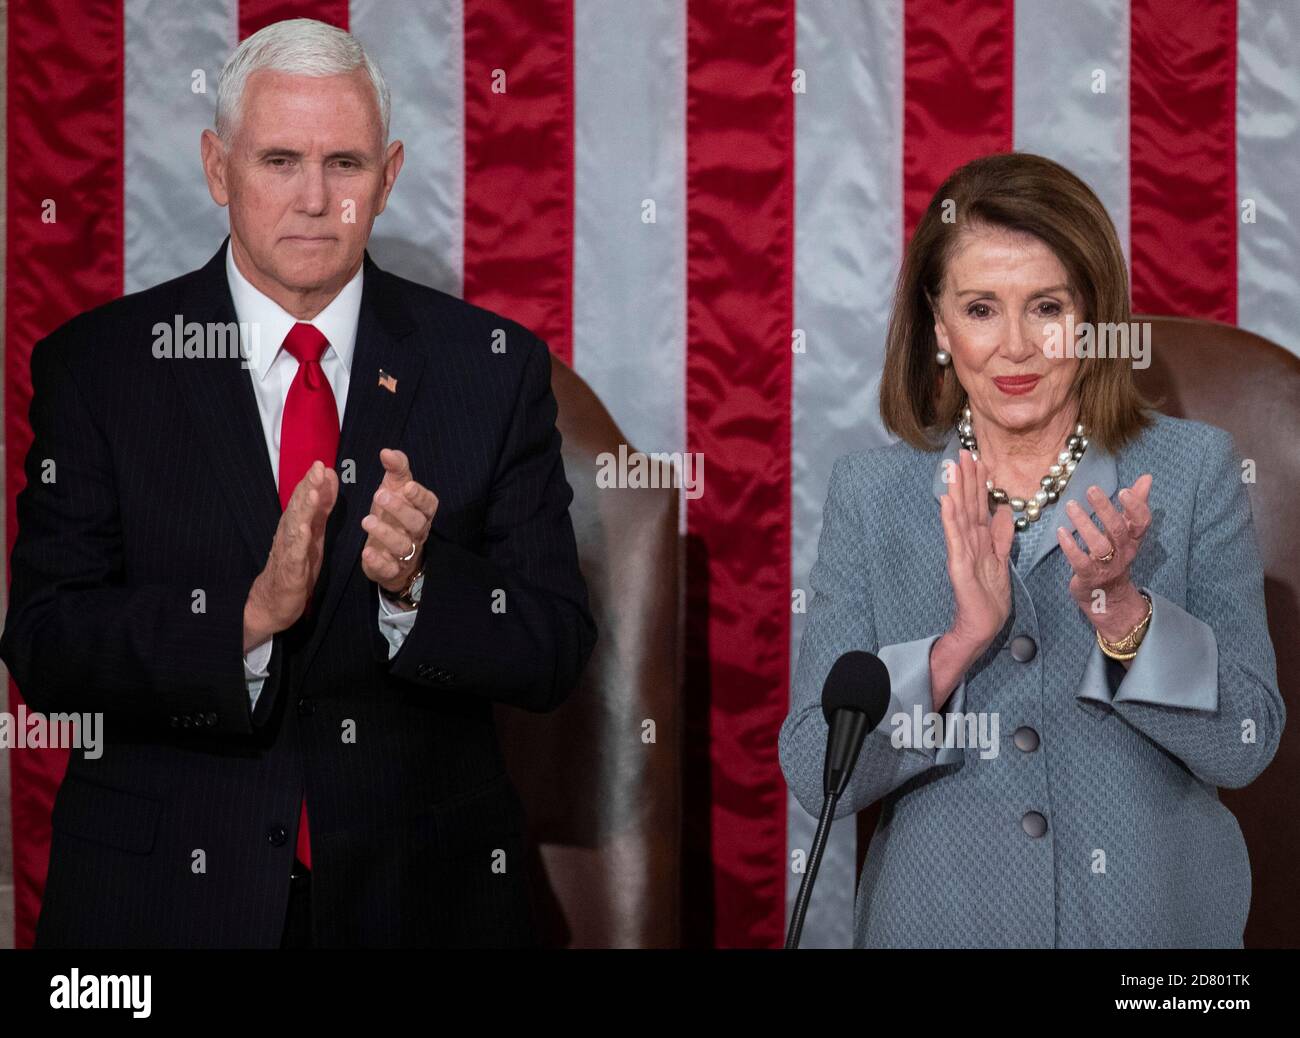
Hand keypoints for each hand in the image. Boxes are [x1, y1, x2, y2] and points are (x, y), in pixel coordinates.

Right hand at [243, 461, 338, 649]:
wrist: (273, 602)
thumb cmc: (296, 566)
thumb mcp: (313, 534)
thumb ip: (321, 509)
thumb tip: (328, 480)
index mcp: (297, 525)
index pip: (303, 499)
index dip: (312, 481)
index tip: (322, 464)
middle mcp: (290, 534)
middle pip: (298, 506)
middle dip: (308, 486)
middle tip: (318, 467)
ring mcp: (288, 551)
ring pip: (295, 525)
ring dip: (303, 508)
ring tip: (313, 491)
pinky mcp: (290, 570)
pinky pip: (294, 553)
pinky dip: (298, 540)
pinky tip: (304, 529)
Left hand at [360, 448, 438, 598]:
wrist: (392, 555)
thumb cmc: (395, 516)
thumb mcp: (395, 489)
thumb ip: (395, 470)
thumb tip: (387, 451)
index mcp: (421, 512)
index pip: (428, 504)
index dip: (420, 496)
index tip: (408, 486)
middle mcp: (417, 533)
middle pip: (416, 523)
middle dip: (400, 509)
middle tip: (380, 495)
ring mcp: (405, 553)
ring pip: (402, 546)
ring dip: (386, 533)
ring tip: (366, 520)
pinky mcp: (391, 570)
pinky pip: (388, 568)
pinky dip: (378, 561)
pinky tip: (366, 552)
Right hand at [939, 449, 1014, 658]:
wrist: (982, 624)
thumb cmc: (989, 596)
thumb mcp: (1002, 559)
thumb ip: (1002, 535)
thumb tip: (1004, 509)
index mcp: (980, 539)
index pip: (979, 505)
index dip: (979, 482)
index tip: (979, 458)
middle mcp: (969, 541)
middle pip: (968, 505)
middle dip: (966, 478)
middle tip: (963, 452)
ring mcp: (961, 551)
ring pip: (960, 515)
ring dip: (955, 491)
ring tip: (953, 468)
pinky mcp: (958, 564)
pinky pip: (955, 537)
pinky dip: (950, 518)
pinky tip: (947, 500)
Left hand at [1056, 475, 1152, 642]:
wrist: (1109, 598)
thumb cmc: (1115, 557)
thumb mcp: (1126, 532)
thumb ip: (1134, 505)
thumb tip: (1147, 478)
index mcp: (1133, 539)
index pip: (1142, 522)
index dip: (1135, 507)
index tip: (1123, 490)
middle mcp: (1123, 552)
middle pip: (1118, 530)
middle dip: (1105, 509)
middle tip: (1091, 490)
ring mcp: (1107, 566)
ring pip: (1099, 545)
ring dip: (1084, 524)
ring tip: (1071, 506)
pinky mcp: (1089, 577)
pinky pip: (1080, 561)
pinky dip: (1070, 546)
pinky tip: (1060, 531)